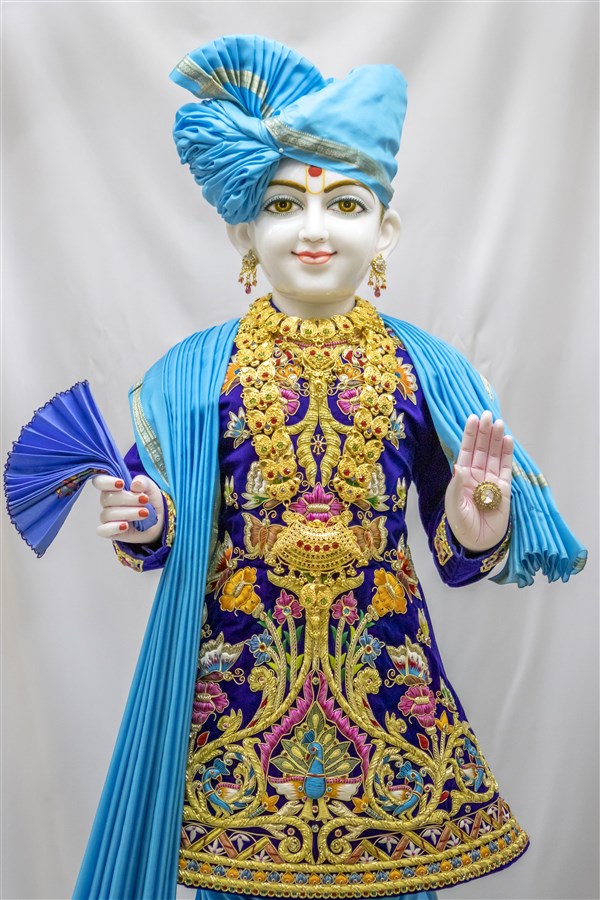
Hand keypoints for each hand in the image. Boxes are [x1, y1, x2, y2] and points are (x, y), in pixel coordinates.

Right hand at [92, 474, 163, 543]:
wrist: (158, 521)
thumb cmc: (150, 502)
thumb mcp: (151, 488)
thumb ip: (143, 482)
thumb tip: (135, 484)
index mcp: (113, 487)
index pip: (100, 482)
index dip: (106, 482)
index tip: (121, 484)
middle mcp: (107, 502)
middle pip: (107, 498)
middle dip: (128, 499)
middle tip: (145, 500)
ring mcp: (107, 517)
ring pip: (108, 514)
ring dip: (128, 513)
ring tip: (145, 513)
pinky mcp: (110, 531)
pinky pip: (103, 530)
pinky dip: (113, 528)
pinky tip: (125, 526)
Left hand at [444, 411, 512, 551]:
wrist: (478, 543)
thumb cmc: (462, 526)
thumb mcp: (455, 507)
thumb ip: (456, 487)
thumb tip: (458, 466)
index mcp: (462, 477)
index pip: (465, 451)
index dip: (469, 435)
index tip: (472, 418)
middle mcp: (476, 475)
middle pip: (481, 449)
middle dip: (484, 432)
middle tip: (487, 414)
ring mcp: (491, 480)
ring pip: (493, 455)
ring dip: (496, 439)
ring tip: (498, 423)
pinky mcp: (504, 489)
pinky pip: (505, 468)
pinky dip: (507, 454)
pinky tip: (507, 440)